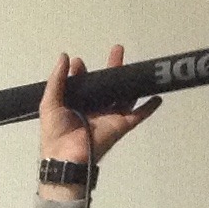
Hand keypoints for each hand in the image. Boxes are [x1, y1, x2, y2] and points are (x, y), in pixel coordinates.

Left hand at [40, 45, 158, 175]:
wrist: (67, 157)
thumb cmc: (56, 133)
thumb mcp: (50, 103)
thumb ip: (57, 80)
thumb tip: (65, 56)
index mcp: (76, 106)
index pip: (83, 85)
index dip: (81, 73)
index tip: (78, 62)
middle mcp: (94, 110)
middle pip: (106, 86)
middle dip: (111, 68)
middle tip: (117, 50)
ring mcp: (109, 117)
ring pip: (123, 95)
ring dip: (129, 80)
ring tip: (133, 64)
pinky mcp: (121, 125)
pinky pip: (138, 116)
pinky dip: (149, 108)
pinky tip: (157, 97)